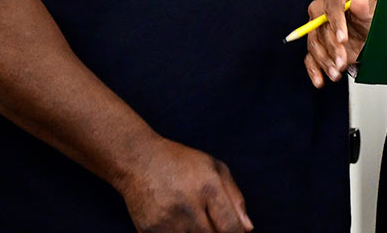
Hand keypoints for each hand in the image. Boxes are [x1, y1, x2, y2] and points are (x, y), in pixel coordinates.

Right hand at [116, 137, 252, 232]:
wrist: (139, 161)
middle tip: (212, 221)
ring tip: (195, 220)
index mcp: (207, 187)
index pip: (230, 228)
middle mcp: (186, 207)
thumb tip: (247, 230)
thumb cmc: (183, 163)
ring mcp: (165, 222)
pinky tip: (179, 224)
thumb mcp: (215, 168)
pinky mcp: (148, 232)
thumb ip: (235, 199)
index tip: (232, 230)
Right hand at [304, 0, 375, 86]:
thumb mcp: (373, 12)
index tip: (343, 38)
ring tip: (337, 72)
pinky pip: (309, 58)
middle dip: (332, 47)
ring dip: (325, 61)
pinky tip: (320, 79)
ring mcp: (316, 28)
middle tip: (342, 61)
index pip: (332, 6)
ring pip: (314, 45)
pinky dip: (315, 70)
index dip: (337, 23)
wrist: (368, 33)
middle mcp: (321, 10)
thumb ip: (365, 7)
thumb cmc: (369, 18)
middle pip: (320, 28)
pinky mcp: (316, 45)